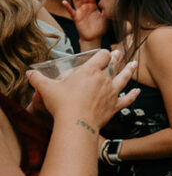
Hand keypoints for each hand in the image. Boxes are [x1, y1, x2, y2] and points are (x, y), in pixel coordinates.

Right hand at [25, 49, 139, 129]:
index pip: (102, 56)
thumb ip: (38, 79)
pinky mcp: (115, 106)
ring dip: (129, 70)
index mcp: (89, 71)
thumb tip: (29, 74)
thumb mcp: (46, 89)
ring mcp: (111, 92)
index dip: (104, 53)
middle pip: (113, 65)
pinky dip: (132, 95)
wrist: (76, 123)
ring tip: (134, 64)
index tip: (104, 52)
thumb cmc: (62, 104)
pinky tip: (137, 91)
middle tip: (119, 53)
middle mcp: (104, 79)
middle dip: (116, 58)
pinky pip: (127, 99)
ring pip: (124, 78)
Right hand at [64, 0, 108, 42]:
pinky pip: (71, 11)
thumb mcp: (105, 18)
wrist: (94, 37)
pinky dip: (67, 7)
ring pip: (77, 1)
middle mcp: (85, 7)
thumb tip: (111, 4)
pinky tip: (64, 2)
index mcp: (93, 6)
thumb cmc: (100, 28)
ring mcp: (80, 11)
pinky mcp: (76, 17)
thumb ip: (107, 11)